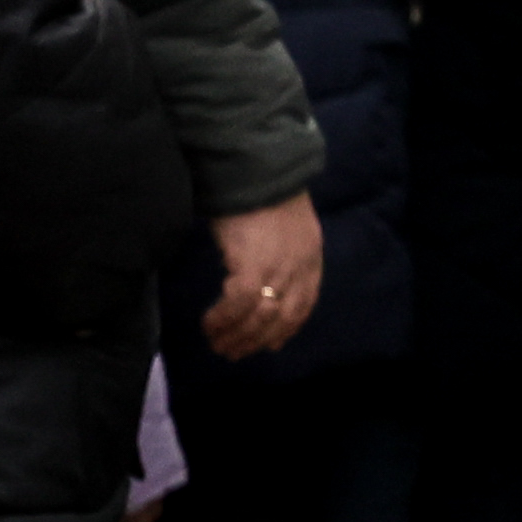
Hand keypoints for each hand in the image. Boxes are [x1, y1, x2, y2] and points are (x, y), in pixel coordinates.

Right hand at [201, 195, 324, 361]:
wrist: (257, 169)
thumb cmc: (265, 194)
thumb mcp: (286, 227)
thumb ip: (283, 254)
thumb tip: (266, 281)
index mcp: (311, 258)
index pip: (304, 305)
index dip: (287, 328)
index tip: (270, 344)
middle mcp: (300, 268)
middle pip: (282, 317)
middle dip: (257, 340)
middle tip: (233, 352)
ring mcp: (278, 269)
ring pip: (260, 316)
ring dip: (237, 334)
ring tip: (217, 343)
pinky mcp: (253, 265)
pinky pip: (238, 304)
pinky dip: (223, 318)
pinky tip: (210, 324)